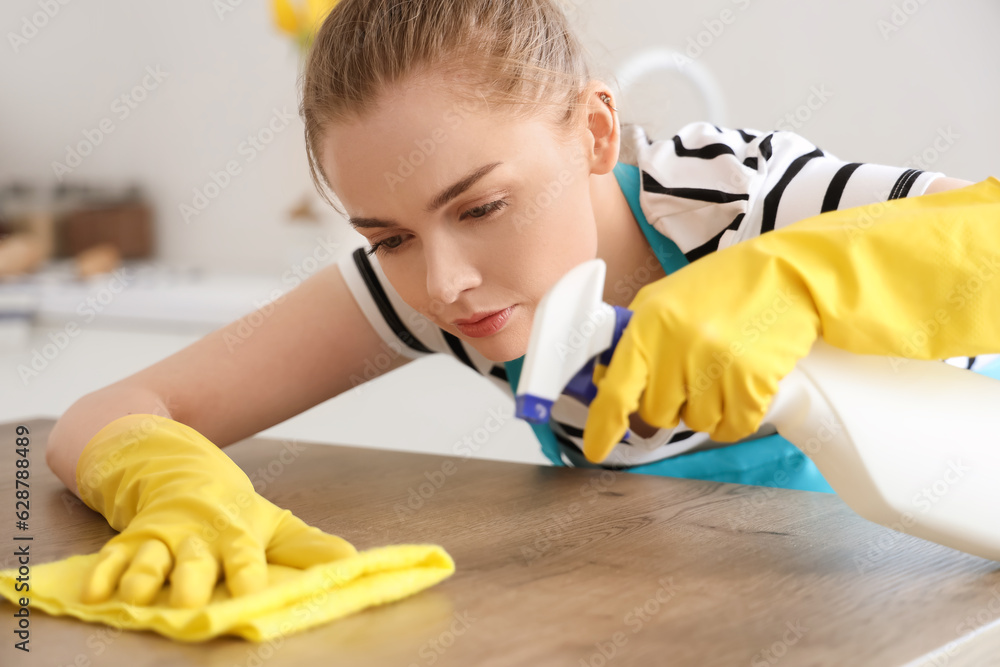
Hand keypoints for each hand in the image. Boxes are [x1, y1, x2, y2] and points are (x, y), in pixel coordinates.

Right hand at [76, 414, 356, 607]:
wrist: (177, 465)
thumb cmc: (232, 509)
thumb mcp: (272, 523)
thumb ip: (306, 548)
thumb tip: (351, 562)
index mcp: (235, 531)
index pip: (244, 554)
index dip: (247, 572)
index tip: (251, 593)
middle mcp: (196, 535)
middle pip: (193, 560)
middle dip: (191, 578)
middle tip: (191, 600)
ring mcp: (159, 537)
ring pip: (149, 558)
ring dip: (143, 576)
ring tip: (138, 595)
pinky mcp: (128, 540)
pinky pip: (111, 557)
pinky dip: (102, 574)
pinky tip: (95, 594)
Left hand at [583, 177, 999, 463]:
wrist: (787, 274)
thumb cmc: (723, 288)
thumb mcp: (665, 300)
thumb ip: (636, 338)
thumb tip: (609, 382)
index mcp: (649, 324)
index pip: (616, 388)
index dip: (603, 425)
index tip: (596, 449)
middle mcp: (677, 346)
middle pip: (658, 413)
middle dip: (673, 402)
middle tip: (696, 371)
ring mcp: (715, 364)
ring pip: (697, 423)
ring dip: (708, 409)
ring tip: (724, 370)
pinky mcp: (751, 380)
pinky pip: (732, 428)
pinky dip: (737, 419)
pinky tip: (744, 390)